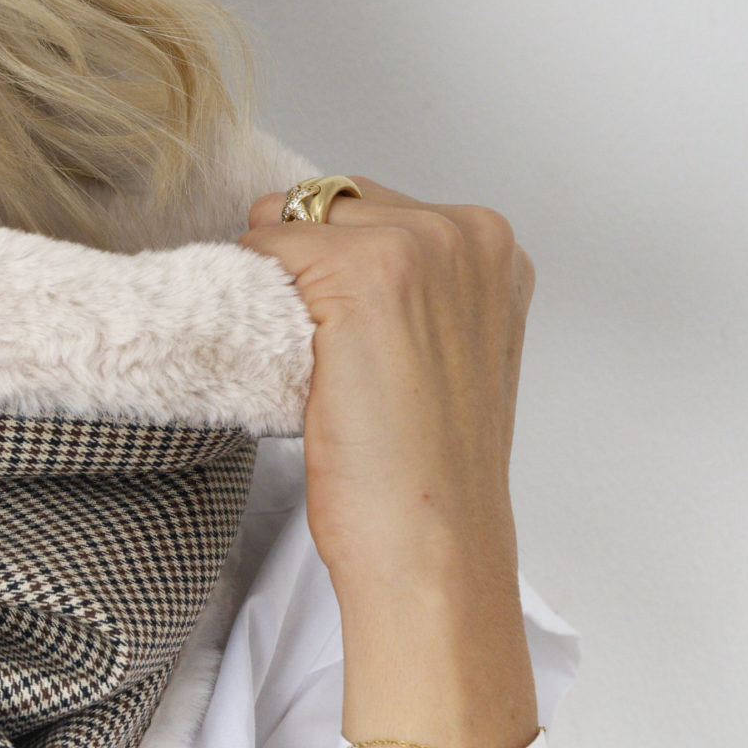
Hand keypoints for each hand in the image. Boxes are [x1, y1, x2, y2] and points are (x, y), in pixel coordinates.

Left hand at [232, 175, 541, 747]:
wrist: (431, 545)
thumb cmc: (426, 471)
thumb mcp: (443, 350)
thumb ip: (409, 287)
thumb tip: (316, 246)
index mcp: (491, 247)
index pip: (364, 207)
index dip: (326, 268)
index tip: (350, 341)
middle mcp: (465, 230)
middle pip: (321, 202)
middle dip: (299, 267)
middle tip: (332, 362)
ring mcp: (418, 242)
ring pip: (284, 219)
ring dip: (274, 282)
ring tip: (317, 365)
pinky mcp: (360, 269)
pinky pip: (261, 247)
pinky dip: (255, 300)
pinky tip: (297, 365)